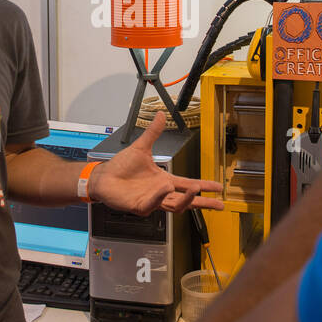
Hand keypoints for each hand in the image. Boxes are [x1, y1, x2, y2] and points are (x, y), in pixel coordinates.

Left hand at [89, 112, 223, 215]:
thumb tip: (161, 115)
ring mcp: (151, 201)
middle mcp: (160, 193)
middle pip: (187, 201)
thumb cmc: (120, 166)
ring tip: (194, 188)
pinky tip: (165, 188)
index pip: (188, 185)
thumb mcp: (141, 147)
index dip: (204, 186)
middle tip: (218, 204)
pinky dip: (160, 196)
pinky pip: (153, 204)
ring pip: (174, 205)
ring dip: (185, 198)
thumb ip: (153, 132)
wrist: (103, 176)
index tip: (218, 187)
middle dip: (203, 203)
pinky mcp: (140, 206)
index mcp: (164, 180)